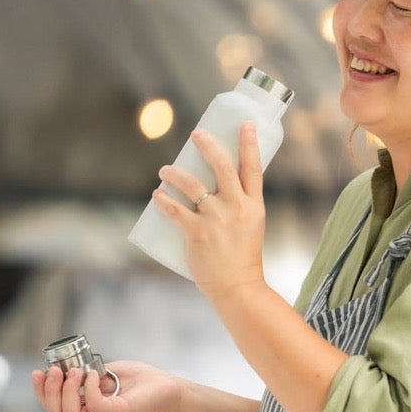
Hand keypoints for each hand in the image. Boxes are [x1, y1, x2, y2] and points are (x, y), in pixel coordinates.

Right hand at [31, 360, 180, 411]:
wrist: (170, 388)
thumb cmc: (142, 382)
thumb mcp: (108, 374)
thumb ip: (88, 374)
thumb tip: (69, 367)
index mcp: (89, 411)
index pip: (55, 410)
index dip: (42, 393)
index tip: (37, 373)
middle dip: (48, 392)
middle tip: (53, 370)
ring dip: (66, 390)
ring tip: (74, 371)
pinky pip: (95, 405)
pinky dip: (89, 388)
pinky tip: (94, 375)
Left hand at [153, 123, 265, 301]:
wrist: (237, 287)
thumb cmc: (242, 257)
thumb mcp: (251, 226)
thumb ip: (238, 206)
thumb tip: (213, 186)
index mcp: (253, 206)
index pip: (253, 168)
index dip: (250, 144)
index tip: (245, 124)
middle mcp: (237, 209)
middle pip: (223, 168)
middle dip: (208, 146)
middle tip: (196, 134)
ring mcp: (217, 220)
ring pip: (193, 185)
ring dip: (175, 173)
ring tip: (165, 170)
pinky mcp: (198, 233)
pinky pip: (175, 210)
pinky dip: (163, 200)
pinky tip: (157, 194)